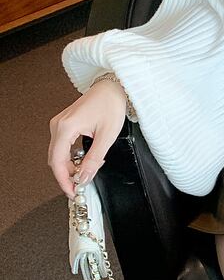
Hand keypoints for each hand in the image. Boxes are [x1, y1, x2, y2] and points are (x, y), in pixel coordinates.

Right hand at [48, 79, 127, 199]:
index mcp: (66, 127)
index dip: (64, 180)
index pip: (57, 162)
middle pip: (55, 160)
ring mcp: (59, 124)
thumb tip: (84, 177)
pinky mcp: (64, 124)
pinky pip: (62, 146)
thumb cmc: (111, 104)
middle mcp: (58, 125)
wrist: (112, 87)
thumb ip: (94, 159)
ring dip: (71, 166)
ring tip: (88, 170)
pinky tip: (85, 160)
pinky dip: (72, 157)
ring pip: (58, 154)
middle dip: (67, 175)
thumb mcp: (107, 136)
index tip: (73, 191)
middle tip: (82, 185)